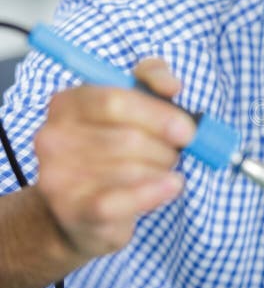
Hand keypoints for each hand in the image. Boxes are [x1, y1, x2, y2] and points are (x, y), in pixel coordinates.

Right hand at [33, 59, 195, 260]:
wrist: (83, 209)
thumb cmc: (115, 147)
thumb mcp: (132, 104)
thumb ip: (152, 78)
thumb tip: (172, 86)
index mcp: (67, 103)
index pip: (115, 100)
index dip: (158, 114)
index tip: (187, 129)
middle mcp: (52, 137)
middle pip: (129, 138)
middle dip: (165, 148)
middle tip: (174, 154)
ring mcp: (57, 175)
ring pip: (133, 169)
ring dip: (162, 170)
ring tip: (162, 171)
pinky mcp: (72, 210)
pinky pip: (125, 200)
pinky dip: (156, 192)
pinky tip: (172, 186)